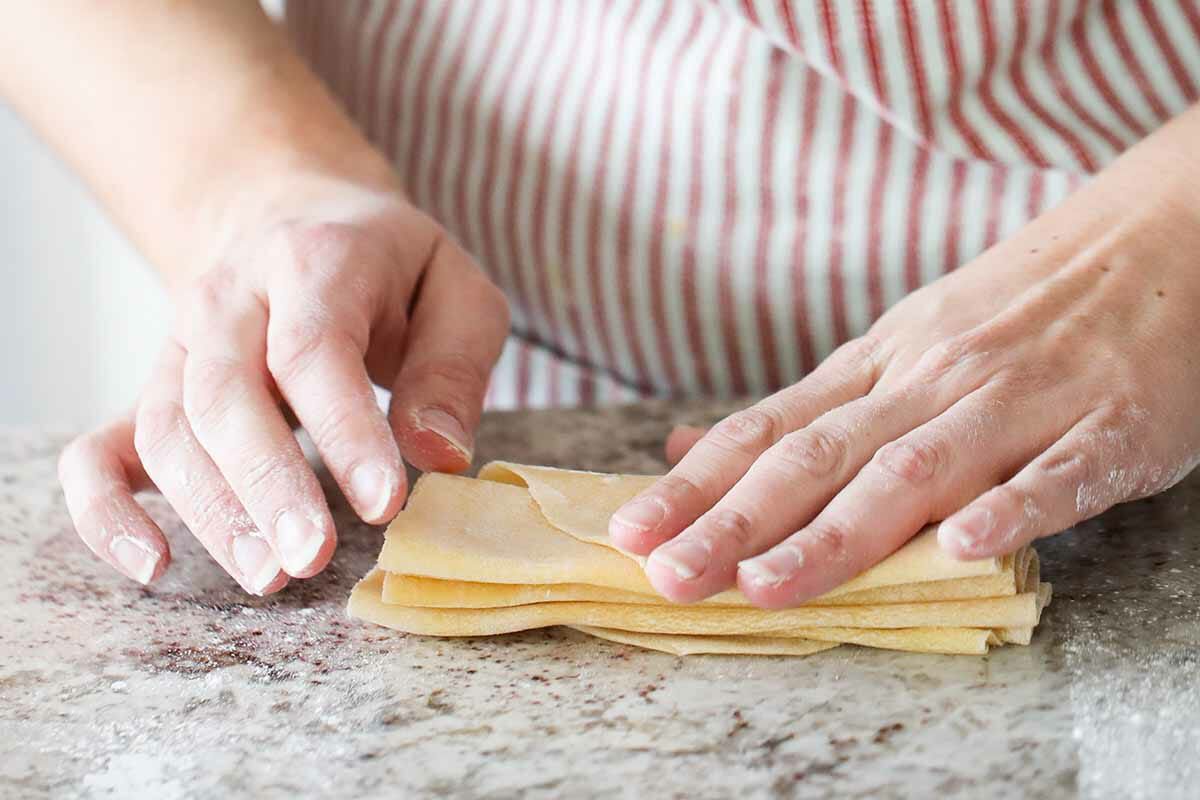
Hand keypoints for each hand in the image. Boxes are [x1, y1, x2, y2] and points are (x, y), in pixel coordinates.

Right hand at [59, 177, 508, 593]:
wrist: (289, 218)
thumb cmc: (389, 270)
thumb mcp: (455, 290)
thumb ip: (453, 368)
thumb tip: (440, 456)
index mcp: (313, 261)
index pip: (313, 350)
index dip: (345, 431)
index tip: (385, 503)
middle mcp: (228, 302)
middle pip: (225, 396)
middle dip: (268, 486)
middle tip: (314, 558)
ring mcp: (177, 348)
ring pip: (169, 432)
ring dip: (212, 513)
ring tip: (270, 576)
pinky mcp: (149, 394)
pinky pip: (96, 453)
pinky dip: (105, 514)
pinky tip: (151, 567)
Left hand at [610, 106, 1199, 608]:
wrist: (1153, 242)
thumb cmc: (1008, 313)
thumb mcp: (893, 347)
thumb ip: (800, 411)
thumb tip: (685, 446)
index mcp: (876, 369)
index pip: (767, 432)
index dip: (696, 485)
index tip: (632, 533)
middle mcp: (930, 383)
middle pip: (819, 458)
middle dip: (738, 522)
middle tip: (673, 575)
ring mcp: (1016, 404)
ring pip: (915, 471)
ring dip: (838, 532)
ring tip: (769, 584)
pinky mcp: (1105, 429)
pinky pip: (1054, 475)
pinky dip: (1009, 509)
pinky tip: (962, 546)